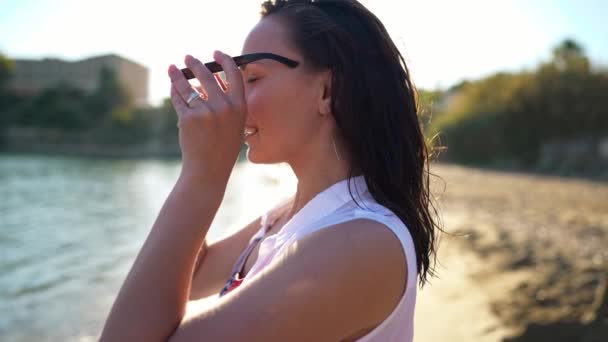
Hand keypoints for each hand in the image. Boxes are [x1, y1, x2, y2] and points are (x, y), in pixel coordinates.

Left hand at [168, 51, 245, 183]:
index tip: (216, 53)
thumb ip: (228, 102)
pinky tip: (172, 85)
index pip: (234, 74)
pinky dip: (174, 91)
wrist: (209, 169)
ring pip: (188, 86)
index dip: (224, 60)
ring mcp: (205, 112)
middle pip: (207, 75)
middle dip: (195, 64)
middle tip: (188, 57)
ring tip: (172, 68)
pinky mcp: (188, 118)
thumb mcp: (234, 125)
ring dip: (178, 74)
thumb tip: (214, 78)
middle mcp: (224, 107)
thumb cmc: (223, 147)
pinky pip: (179, 99)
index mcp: (239, 107)